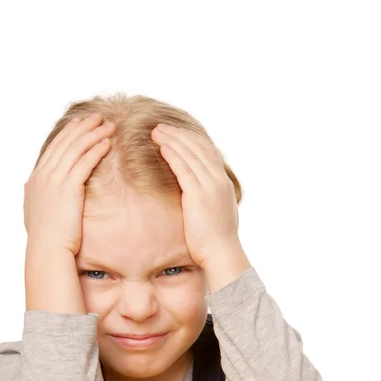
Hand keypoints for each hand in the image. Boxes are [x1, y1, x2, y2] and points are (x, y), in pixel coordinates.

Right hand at [23, 113, 114, 253]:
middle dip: (83, 128)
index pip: (53, 149)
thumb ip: (30, 195)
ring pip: (77, 149)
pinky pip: (85, 162)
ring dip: (94, 135)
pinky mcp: (69, 188)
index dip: (67, 134)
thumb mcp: (32, 211)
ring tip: (108, 126)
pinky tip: (107, 143)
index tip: (79, 123)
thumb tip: (26, 186)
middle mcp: (44, 175)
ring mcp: (55, 180)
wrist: (47, 249)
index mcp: (36, 179)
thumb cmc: (44, 236)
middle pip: (66, 144)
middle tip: (97, 118)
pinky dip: (96, 150)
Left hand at [151, 123, 239, 267]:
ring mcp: (210, 186)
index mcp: (224, 183)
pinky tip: (162, 147)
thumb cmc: (217, 241)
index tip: (177, 134)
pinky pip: (183, 169)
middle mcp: (219, 180)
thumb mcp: (218, 214)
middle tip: (162, 127)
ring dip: (172, 140)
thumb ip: (211, 200)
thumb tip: (201, 198)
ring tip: (156, 131)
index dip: (192, 140)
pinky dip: (173, 155)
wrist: (222, 253)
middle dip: (179, 135)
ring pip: (190, 155)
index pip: (209, 153)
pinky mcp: (198, 195)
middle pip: (198, 148)